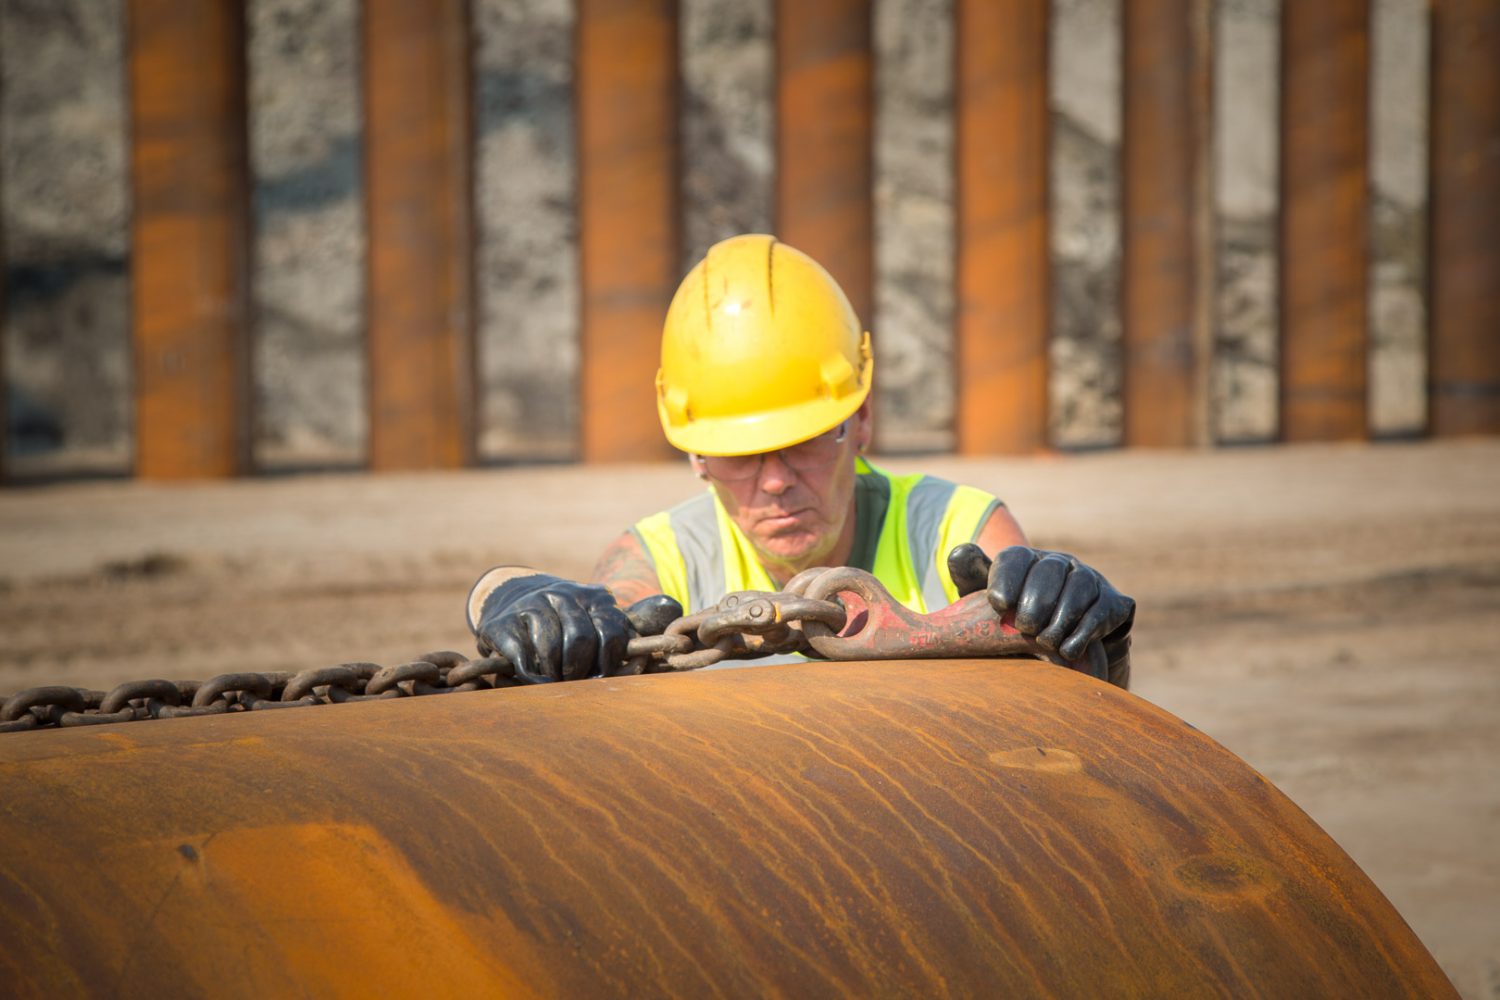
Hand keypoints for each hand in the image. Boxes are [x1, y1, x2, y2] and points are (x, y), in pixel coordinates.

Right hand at [470, 568, 681, 681]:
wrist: (514, 603)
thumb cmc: (568, 622)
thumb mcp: (599, 617)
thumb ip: (633, 620)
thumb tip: (674, 608)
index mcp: (594, 597)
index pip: (612, 631)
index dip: (611, 662)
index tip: (604, 677)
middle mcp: (563, 594)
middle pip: (581, 640)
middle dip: (581, 669)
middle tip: (576, 680)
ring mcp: (531, 605)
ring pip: (551, 649)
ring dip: (554, 674)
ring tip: (554, 680)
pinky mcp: (503, 622)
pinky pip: (522, 655)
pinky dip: (530, 675)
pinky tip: (533, 678)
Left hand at [948, 544, 1133, 687]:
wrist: (1062, 640)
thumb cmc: (1015, 619)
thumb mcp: (989, 600)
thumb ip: (972, 576)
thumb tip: (957, 553)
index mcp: (1025, 559)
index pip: (1014, 558)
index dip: (1006, 580)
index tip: (999, 606)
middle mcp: (1059, 562)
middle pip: (1049, 570)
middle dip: (1036, 601)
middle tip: (1025, 628)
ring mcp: (1089, 579)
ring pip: (1080, 587)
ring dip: (1061, 617)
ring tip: (1045, 641)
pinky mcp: (1113, 602)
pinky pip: (1102, 610)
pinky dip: (1083, 632)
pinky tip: (1066, 651)